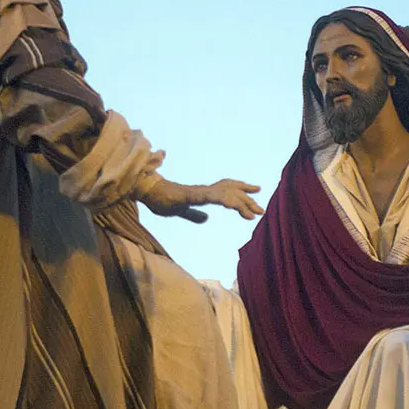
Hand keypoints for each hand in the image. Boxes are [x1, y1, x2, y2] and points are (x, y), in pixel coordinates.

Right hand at [138, 178, 263, 220]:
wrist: (146, 193)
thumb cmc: (162, 200)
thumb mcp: (182, 211)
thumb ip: (194, 215)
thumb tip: (206, 219)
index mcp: (203, 193)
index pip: (228, 189)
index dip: (243, 189)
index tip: (258, 191)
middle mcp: (203, 191)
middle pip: (230, 192)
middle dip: (247, 200)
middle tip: (261, 210)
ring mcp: (197, 192)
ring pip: (222, 195)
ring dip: (238, 203)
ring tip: (250, 212)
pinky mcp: (188, 196)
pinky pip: (205, 197)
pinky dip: (218, 199)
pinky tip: (228, 204)